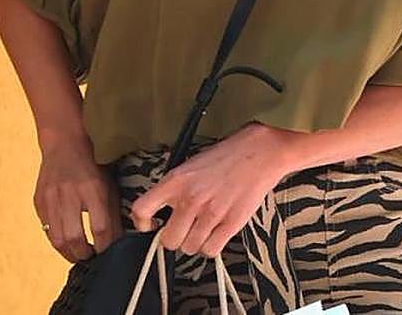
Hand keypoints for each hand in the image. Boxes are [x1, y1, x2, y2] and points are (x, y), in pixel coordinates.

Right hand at [34, 131, 122, 261]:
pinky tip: (66, 242)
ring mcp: (51, 198)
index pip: (100, 227)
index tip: (107, 253)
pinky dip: (57, 241)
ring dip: (69, 253)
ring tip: (78, 255)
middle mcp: (69, 193)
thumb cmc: (91, 165)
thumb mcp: (108, 185)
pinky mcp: (39, 201)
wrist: (64, 144)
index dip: (104, 246)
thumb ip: (112, 214)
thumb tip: (118, 241)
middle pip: (75, 237)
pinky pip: (46, 229)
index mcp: (92, 188)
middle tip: (91, 258)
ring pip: (57, 239)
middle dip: (84, 254)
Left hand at [129, 123, 289, 257]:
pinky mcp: (230, 224)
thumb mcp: (191, 163)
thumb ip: (175, 187)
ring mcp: (210, 214)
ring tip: (204, 226)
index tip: (150, 225)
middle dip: (175, 237)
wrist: (260, 152)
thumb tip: (163, 209)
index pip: (142, 209)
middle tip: (184, 228)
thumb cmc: (228, 155)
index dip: (142, 223)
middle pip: (168, 241)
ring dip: (195, 241)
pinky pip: (210, 250)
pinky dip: (212, 246)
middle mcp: (190, 199)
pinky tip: (216, 232)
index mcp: (176, 181)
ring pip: (189, 248)